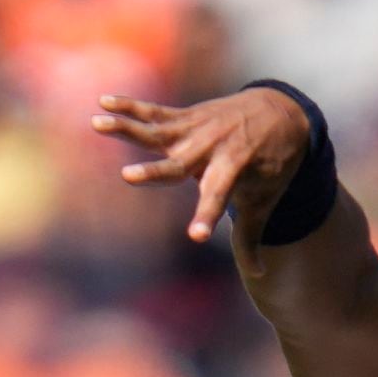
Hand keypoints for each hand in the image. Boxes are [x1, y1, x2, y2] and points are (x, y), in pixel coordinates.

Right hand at [95, 87, 309, 248]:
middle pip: (177, 164)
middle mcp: (211, 149)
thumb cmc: (270, 165)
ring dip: (125, 127)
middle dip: (153, 172)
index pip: (217, 199)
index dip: (207, 218)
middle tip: (128, 176)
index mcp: (233, 172)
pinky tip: (103, 101)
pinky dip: (129, 106)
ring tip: (97, 123)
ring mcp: (196, 130)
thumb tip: (260, 274)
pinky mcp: (186, 117)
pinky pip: (154, 112)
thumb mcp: (265, 199)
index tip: (195, 237)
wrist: (281, 112)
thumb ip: (251, 237)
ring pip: (156, 131)